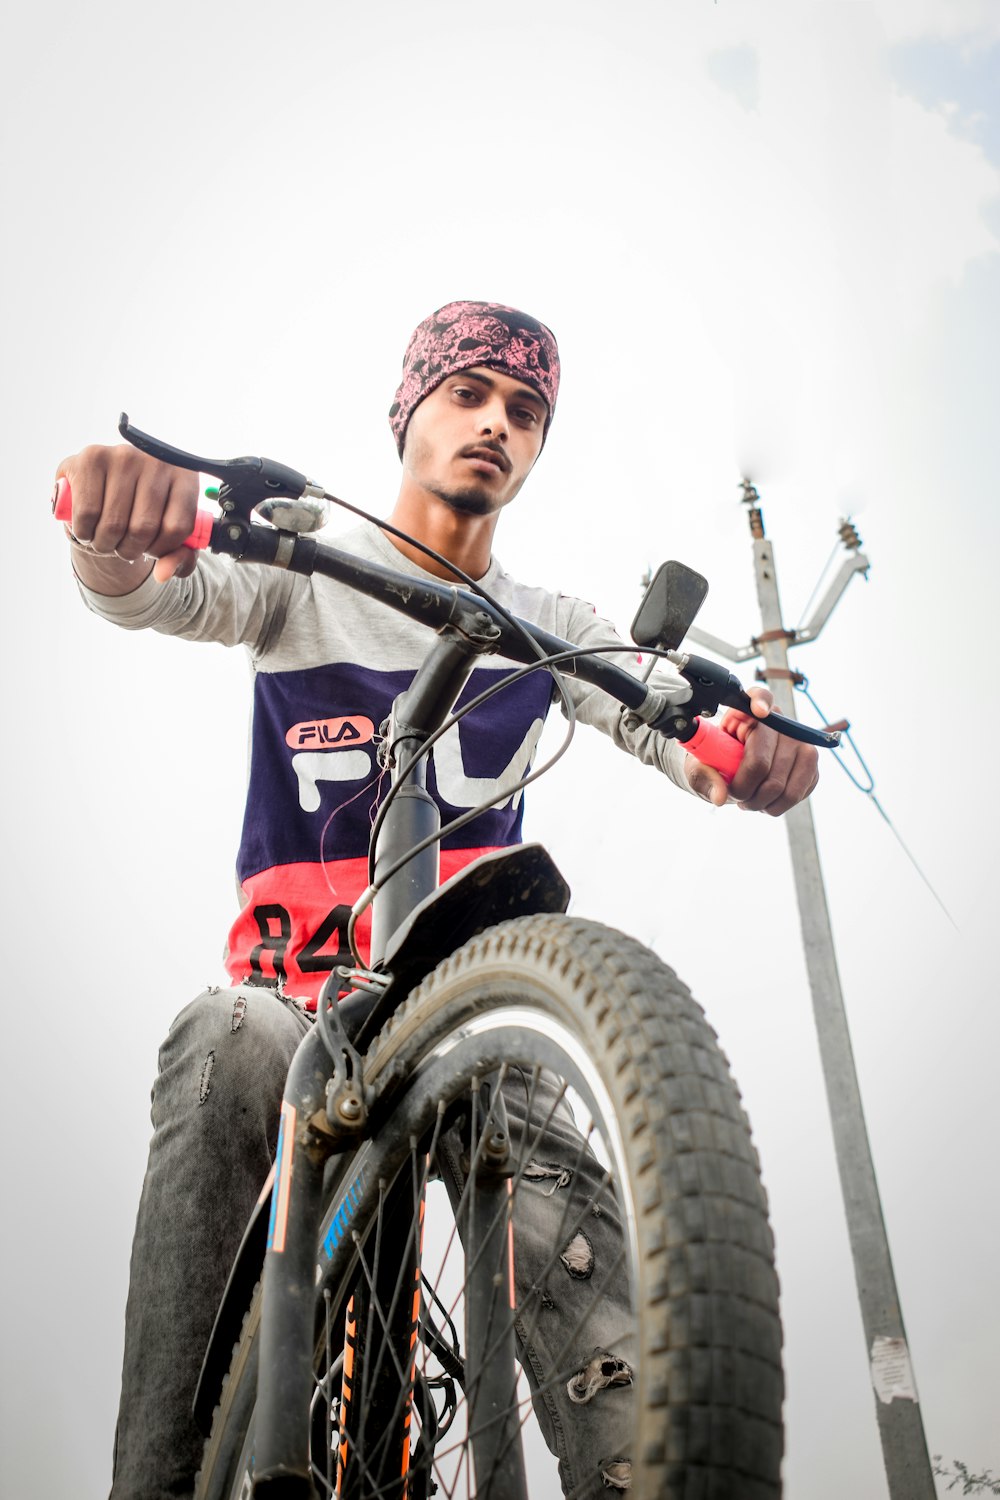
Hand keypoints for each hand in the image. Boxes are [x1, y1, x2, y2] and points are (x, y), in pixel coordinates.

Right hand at [56, 444, 199, 582]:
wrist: (105, 483)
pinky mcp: (92, 458)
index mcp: (185, 477)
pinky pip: (87, 512)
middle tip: (122, 547)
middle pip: (143, 528)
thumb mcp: (168, 533)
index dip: (161, 550)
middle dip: (129, 550)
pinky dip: (84, 532)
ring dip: (105, 545)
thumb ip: (177, 558)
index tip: (150, 549)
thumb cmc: (143, 510)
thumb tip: (162, 574)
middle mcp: (156, 460)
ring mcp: (124, 456)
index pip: (177, 528)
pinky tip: (86, 529)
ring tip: (104, 540)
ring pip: (114, 523)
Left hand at [683, 685, 818, 814]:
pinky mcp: (809, 763)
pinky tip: (766, 802)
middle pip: (762, 763)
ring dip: (760, 803)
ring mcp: (799, 741)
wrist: (735, 771)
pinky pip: (796, 793)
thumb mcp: (699, 766)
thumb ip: (704, 777)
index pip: (759, 696)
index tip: (758, 712)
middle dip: (744, 790)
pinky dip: (777, 806)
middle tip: (735, 795)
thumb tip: (720, 796)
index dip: (760, 702)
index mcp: (746, 711)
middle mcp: (777, 721)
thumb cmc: (716, 762)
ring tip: (748, 801)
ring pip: (781, 785)